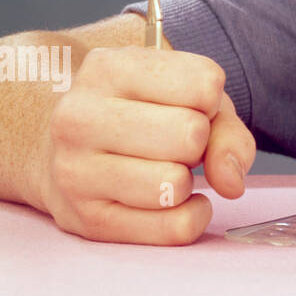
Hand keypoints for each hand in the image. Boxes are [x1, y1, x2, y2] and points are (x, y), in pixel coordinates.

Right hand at [39, 46, 256, 244]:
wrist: (64, 150)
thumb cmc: (139, 114)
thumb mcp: (185, 95)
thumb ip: (226, 128)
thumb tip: (231, 181)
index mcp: (108, 68)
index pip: (205, 83)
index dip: (210, 99)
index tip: (186, 103)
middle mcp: (80, 117)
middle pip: (190, 135)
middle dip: (198, 141)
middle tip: (174, 141)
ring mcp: (74, 172)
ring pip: (175, 186)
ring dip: (187, 181)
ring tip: (163, 168)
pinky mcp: (84, 221)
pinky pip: (173, 228)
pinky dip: (190, 216)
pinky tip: (172, 202)